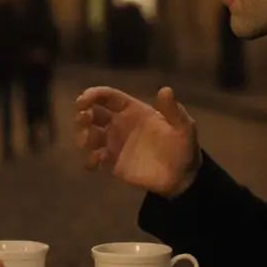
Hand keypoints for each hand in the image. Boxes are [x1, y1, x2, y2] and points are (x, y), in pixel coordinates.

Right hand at [74, 86, 199, 197]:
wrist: (182, 176)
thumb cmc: (182, 146)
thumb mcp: (184, 127)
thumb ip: (173, 110)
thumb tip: (165, 89)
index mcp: (133, 110)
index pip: (108, 97)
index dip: (93, 94)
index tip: (83, 100)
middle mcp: (119, 125)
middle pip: (93, 114)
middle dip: (83, 114)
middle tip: (84, 118)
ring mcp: (114, 145)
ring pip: (89, 136)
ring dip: (83, 136)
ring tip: (88, 141)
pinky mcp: (112, 164)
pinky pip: (94, 160)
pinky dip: (91, 160)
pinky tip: (98, 161)